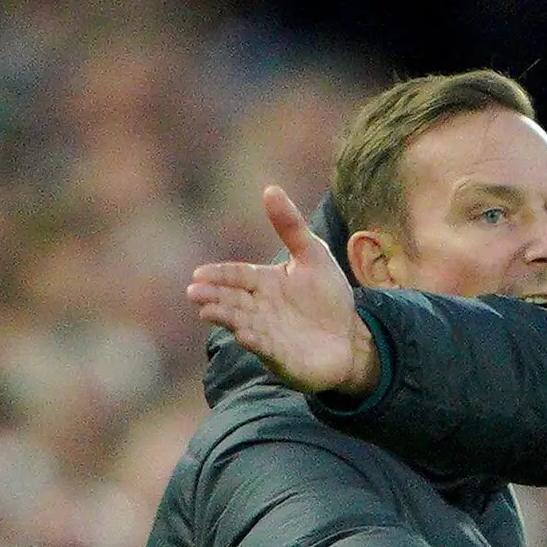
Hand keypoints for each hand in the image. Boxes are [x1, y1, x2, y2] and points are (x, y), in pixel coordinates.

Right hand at [187, 186, 383, 397]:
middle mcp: (261, 309)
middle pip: (232, 300)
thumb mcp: (314, 255)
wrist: (352, 337)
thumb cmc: (328, 297)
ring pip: (243, 324)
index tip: (199, 274)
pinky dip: (255, 342)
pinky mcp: (283, 358)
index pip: (237, 275)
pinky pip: (267, 349)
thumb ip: (291, 226)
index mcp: (264, 283)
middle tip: (194, 293)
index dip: (219, 275)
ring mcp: (269, 334)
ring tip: (209, 312)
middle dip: (213, 297)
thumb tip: (270, 188)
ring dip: (227, 318)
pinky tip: (244, 335)